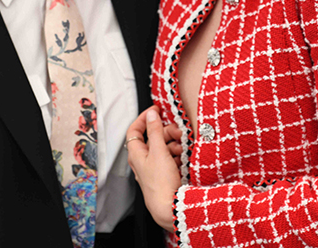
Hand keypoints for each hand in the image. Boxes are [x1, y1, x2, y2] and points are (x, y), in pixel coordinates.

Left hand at [125, 107, 180, 231]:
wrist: (169, 208)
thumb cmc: (161, 183)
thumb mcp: (159, 152)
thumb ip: (155, 131)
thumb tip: (151, 114)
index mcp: (136, 153)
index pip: (135, 130)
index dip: (144, 118)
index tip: (156, 110)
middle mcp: (142, 160)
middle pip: (153, 138)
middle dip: (167, 133)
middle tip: (179, 133)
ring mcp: (153, 168)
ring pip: (163, 148)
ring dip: (174, 146)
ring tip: (182, 150)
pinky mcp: (163, 175)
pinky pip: (170, 160)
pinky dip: (176, 157)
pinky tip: (183, 160)